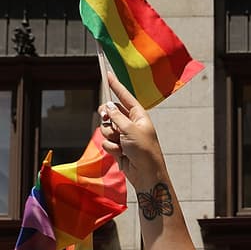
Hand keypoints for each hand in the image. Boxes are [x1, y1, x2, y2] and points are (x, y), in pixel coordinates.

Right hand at [98, 74, 165, 191]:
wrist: (146, 175)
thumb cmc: (145, 151)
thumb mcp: (131, 130)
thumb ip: (117, 116)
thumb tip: (108, 107)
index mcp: (139, 116)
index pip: (125, 97)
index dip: (116, 85)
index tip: (107, 74)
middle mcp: (131, 124)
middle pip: (111, 112)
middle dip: (107, 116)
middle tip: (104, 116)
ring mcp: (124, 136)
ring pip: (106, 128)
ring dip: (110, 136)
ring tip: (121, 144)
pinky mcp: (118, 147)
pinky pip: (106, 142)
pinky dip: (111, 148)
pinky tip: (121, 154)